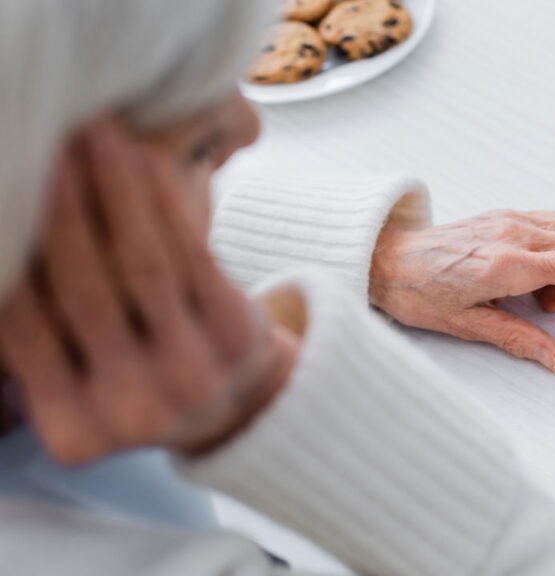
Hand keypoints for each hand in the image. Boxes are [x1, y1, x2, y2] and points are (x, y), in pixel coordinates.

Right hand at [0, 120, 295, 464]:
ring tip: (92, 132)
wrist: (238, 404)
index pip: (24, 327)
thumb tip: (1, 242)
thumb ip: (33, 334)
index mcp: (72, 429)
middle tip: (38, 139)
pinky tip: (143, 158)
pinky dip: (165, 203)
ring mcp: (193, 376)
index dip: (8, 250)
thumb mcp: (74, 380)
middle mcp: (132, 411)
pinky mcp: (238, 339)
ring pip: (142, 265)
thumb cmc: (135, 377)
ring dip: (113, 191)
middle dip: (57, 208)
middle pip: (82, 290)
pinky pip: (196, 257)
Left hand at [369, 210, 554, 371]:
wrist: (385, 259)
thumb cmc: (418, 293)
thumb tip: (554, 360)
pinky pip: (552, 222)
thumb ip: (516, 339)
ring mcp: (510, 220)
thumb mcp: (465, 326)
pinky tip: (527, 267)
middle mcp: (513, 235)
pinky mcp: (504, 214)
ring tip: (531, 288)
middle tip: (542, 306)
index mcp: (507, 266)